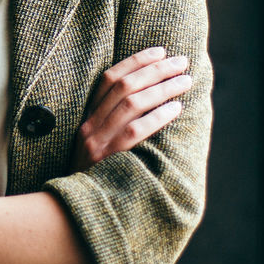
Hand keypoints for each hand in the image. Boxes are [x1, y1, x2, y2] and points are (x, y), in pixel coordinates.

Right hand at [70, 47, 192, 171]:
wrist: (78, 212)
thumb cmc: (98, 178)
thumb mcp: (99, 147)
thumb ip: (115, 125)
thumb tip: (151, 98)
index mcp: (86, 119)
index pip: (109, 79)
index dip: (135, 61)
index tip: (160, 51)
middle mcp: (89, 127)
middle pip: (124, 86)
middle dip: (155, 70)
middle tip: (181, 61)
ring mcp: (98, 143)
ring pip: (132, 104)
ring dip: (162, 88)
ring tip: (185, 81)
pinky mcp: (109, 160)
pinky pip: (136, 132)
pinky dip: (158, 116)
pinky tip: (177, 108)